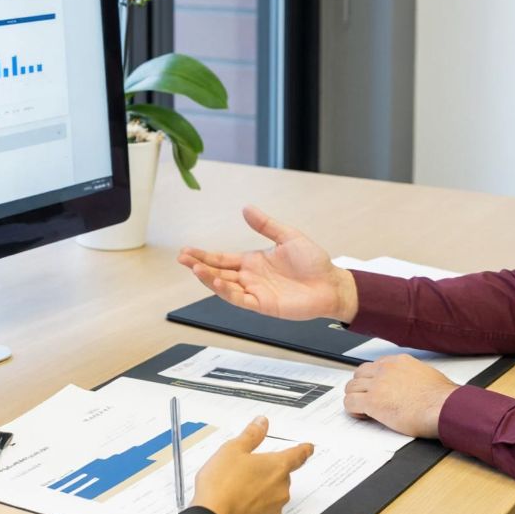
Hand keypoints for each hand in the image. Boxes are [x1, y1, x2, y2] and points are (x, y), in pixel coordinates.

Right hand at [178, 206, 358, 321]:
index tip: (186, 250)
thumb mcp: (288, 236)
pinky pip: (241, 299)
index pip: (222, 258)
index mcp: (253, 261)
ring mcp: (256, 292)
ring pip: (225, 287)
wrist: (332, 283)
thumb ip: (266, 225)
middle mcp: (250, 277)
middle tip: (182, 259)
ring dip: (209, 279)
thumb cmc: (314, 262)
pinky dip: (227, 292)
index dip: (204, 255)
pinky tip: (217, 282)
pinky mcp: (264, 305)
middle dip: (199, 265)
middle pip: (218, 272)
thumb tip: (246, 208)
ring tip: (195, 269)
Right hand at [192, 416, 313, 513]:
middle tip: (247, 469)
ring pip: (273, 492)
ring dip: (262, 488)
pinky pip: (265, 508)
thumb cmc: (221, 486)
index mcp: (277, 466)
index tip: (308, 448)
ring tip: (237, 487)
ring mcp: (275, 507)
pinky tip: (239, 502)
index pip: (298, 455)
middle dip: (268, 470)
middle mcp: (281, 488)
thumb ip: (251, 435)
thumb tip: (261, 423)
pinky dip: (256, 504)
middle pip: (282, 474)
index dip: (304, 449)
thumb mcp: (232, 450)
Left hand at [343, 354, 457, 438]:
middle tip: (367, 399)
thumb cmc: (442, 397)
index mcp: (398, 362)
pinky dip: (353, 410)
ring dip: (355, 398)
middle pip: (359, 374)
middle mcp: (385, 369)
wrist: (443, 407)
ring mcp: (377, 384)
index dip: (373, 380)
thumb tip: (412, 384)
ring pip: (351, 387)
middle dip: (361, 387)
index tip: (375, 389)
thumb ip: (412, 376)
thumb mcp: (427, 375)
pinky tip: (363, 415)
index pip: (374, 366)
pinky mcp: (373, 401)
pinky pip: (350, 402)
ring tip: (364, 409)